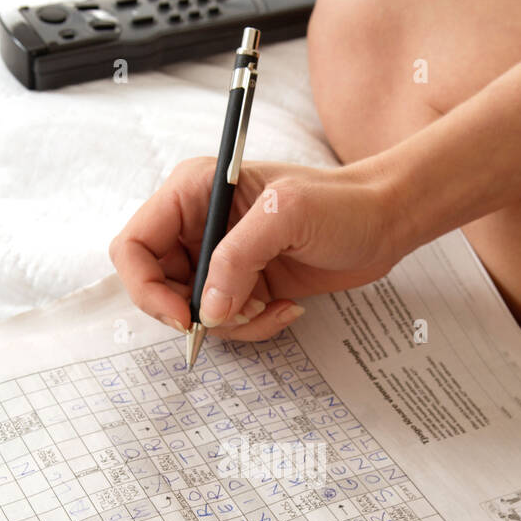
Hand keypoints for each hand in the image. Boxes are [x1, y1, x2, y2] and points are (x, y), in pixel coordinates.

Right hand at [108, 155, 405, 341]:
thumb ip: (237, 259)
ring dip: (231, 325)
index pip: (134, 246)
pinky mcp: (244, 286)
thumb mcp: (286, 217)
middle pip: (157, 287)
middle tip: (239, 314)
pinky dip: (252, 328)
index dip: (145, 287)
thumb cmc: (342, 203)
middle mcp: (198, 225)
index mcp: (193, 192)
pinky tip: (287, 309)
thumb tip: (206, 310)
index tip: (183, 315)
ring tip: (271, 307)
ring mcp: (220, 259)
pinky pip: (226, 323)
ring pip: (194, 313)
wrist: (386, 222)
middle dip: (194, 313)